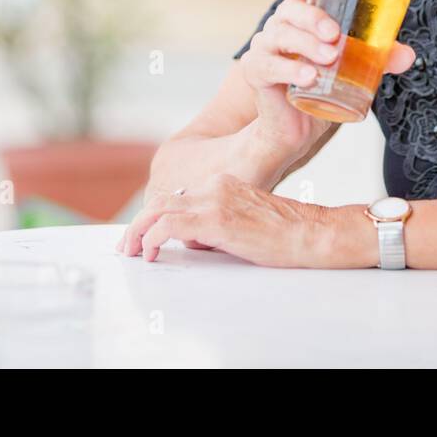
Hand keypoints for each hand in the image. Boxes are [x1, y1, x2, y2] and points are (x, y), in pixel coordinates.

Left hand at [115, 173, 335, 267]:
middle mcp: (215, 186)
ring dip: (138, 232)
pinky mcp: (215, 220)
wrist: (309, 233)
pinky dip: (152, 239)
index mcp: (223, 183)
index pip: (176, 198)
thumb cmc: (285, 233)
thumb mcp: (243, 222)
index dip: (154, 217)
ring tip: (131, 250)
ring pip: (158, 211)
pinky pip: (169, 227)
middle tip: (127, 245)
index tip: (143, 234)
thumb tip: (192, 240)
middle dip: (139, 224)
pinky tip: (150, 253)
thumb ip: (215, 225)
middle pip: (161, 201)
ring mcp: (214, 201)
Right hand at [240, 0, 415, 160]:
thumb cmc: (322, 85)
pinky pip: (269, 65)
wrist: (297, 127)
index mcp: (302, 16)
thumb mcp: (355, 68)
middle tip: (335, 35)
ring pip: (281, 35)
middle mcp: (280, 25)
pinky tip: (310, 77)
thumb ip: (379, 58)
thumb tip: (408, 55)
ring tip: (330, 58)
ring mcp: (265, 47)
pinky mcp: (256, 71)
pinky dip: (291, 69)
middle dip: (313, 18)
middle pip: (290, 8)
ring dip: (307, 44)